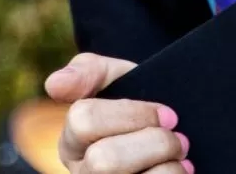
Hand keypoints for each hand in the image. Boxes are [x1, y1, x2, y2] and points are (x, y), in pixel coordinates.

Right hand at [45, 52, 192, 173]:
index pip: (83, 121)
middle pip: (103, 161)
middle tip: (179, 139)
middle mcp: (82, 173)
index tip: (168, 114)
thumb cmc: (141, 106)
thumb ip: (87, 72)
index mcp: (72, 142)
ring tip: (181, 157)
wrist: (173, 133)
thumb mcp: (117, 79)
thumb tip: (54, 83)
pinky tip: (179, 171)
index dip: (133, 114)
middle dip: (154, 144)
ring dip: (168, 167)